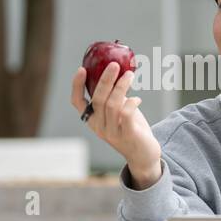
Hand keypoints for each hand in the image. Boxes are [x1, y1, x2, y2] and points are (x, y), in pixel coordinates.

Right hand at [69, 62, 161, 185]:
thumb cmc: (131, 129)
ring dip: (121, 86)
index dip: (77, 85)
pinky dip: (131, 102)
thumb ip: (115, 97)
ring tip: (130, 75)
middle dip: (105, 80)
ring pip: (112, 104)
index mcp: (92, 119)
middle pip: (98, 99)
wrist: (143, 156)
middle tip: (114, 65)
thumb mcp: (118, 112)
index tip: (82, 69)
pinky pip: (126, 114)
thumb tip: (118, 72)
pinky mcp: (127, 135)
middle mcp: (98, 126)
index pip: (77, 102)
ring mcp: (112, 132)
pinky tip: (137, 98)